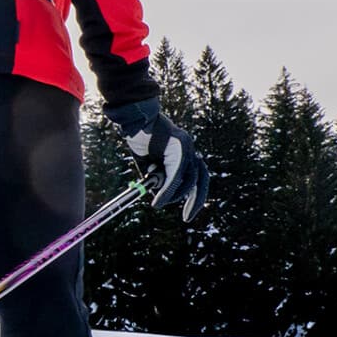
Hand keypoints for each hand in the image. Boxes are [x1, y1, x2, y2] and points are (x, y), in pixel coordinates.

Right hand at [104, 99, 209, 222]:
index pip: (196, 179)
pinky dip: (167, 190)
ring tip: (159, 202)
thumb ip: (156, 177)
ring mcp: (187, 148)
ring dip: (174, 195)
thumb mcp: (148, 163)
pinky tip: (158, 200)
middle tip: (187, 218)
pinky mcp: (180, 147)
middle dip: (195, 202)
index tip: (187, 214)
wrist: (135, 119)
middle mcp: (190, 152)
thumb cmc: (139, 139)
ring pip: (188, 179)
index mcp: (184, 156)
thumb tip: (157, 195)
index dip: (193, 197)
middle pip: (201, 180)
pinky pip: (177, 174)